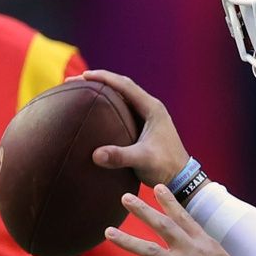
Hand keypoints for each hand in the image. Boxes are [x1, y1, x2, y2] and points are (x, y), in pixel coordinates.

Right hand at [82, 70, 192, 187]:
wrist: (181, 179)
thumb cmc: (166, 167)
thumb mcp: (143, 160)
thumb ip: (120, 156)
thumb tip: (95, 155)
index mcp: (152, 108)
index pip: (125, 85)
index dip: (104, 78)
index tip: (83, 76)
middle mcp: (149, 108)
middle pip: (121, 87)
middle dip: (98, 81)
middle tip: (74, 82)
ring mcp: (146, 117)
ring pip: (121, 98)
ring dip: (102, 93)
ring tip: (80, 93)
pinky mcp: (142, 127)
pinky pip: (122, 110)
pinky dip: (107, 107)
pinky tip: (94, 112)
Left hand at [103, 187, 249, 255]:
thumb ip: (204, 253)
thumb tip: (194, 251)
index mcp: (204, 242)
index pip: (184, 216)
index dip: (168, 201)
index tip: (156, 187)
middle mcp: (191, 250)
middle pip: (162, 225)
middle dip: (142, 210)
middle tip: (124, 198)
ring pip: (149, 249)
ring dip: (127, 239)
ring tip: (108, 232)